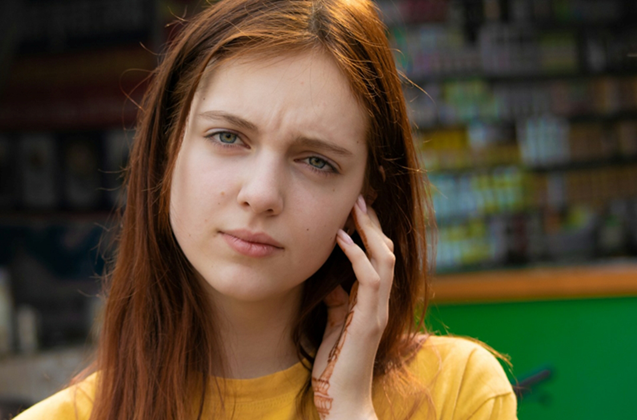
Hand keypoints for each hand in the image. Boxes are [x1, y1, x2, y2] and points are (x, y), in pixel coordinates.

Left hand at [311, 195, 394, 418]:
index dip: (371, 233)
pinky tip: (340, 238)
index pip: (380, 259)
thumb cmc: (335, 364)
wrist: (342, 398)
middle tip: (360, 198)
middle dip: (374, 224)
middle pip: (387, 252)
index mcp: (373, 302)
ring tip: (356, 208)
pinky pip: (368, 279)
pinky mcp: (369, 320)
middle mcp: (381, 303)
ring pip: (384, 260)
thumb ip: (337, 300)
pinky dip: (355, 255)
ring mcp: (377, 311)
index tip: (357, 210)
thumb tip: (332, 278)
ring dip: (369, 232)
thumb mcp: (334, 323)